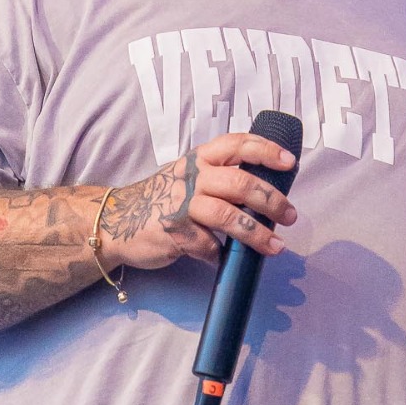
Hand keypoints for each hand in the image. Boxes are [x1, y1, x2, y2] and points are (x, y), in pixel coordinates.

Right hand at [100, 133, 298, 269]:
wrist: (115, 221)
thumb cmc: (160, 199)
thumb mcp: (186, 176)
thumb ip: (218, 176)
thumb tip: (264, 192)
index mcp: (200, 159)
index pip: (237, 144)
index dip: (266, 150)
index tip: (290, 163)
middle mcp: (193, 177)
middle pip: (241, 183)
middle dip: (271, 200)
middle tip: (290, 216)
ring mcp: (183, 204)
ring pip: (229, 216)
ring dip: (257, 234)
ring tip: (276, 247)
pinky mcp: (175, 232)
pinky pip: (208, 246)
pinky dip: (221, 255)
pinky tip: (225, 260)